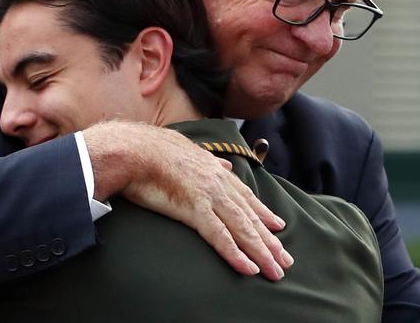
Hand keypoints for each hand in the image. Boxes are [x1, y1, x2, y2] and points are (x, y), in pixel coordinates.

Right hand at [84, 120, 293, 280]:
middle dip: (269, 239)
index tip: (278, 226)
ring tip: (275, 270)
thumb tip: (223, 163)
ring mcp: (209, 195)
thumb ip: (208, 158)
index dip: (262, 212)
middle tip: (285, 259)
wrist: (135, 149)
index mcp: (214, 169)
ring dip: (261, 251)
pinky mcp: (195, 209)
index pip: (244, 195)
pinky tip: (249, 268)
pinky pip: (219, 236)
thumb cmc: (152, 149)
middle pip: (249, 215)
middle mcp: (218, 182)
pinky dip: (235, 253)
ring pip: (242, 228)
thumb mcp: (186, 148)